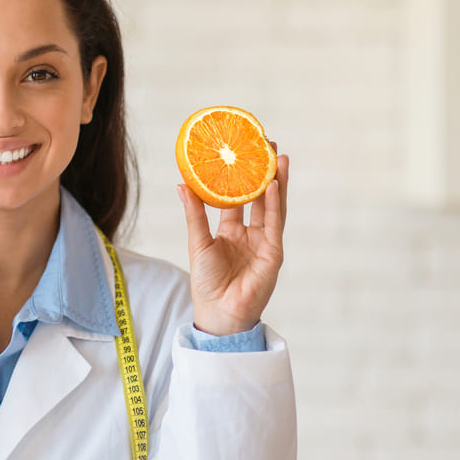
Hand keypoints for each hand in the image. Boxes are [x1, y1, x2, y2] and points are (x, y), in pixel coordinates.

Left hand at [178, 148, 288, 336]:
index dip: (241, 178)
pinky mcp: (273, 253)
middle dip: (264, 173)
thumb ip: (194, 213)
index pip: (239, 199)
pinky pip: (274, 224)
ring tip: (277, 157)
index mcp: (232, 232)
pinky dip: (274, 204)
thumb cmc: (206, 282)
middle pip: (260, 197)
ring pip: (272, 206)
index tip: (242, 154)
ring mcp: (264, 242)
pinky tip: (273, 185)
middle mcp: (251, 234)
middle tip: (266, 146)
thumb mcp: (198, 242)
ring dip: (276, 182)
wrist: (218, 313)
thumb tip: (182, 183)